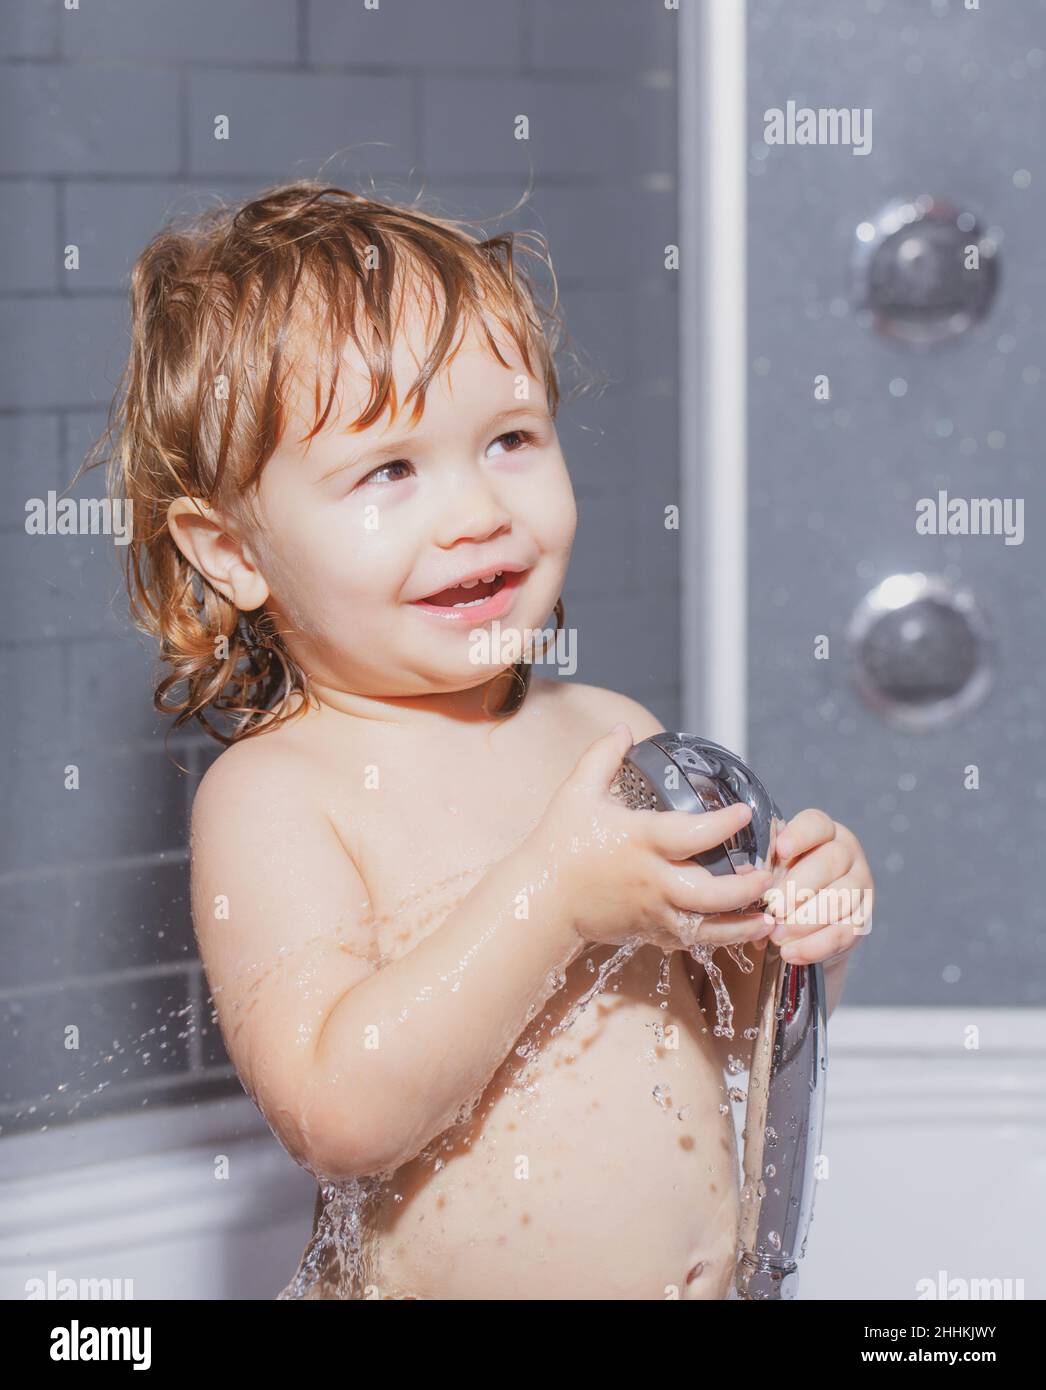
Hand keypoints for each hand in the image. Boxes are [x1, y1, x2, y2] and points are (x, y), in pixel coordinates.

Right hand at [523, 723, 777, 953]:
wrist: (539, 899)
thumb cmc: (559, 844)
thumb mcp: (576, 793)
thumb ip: (601, 757)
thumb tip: (624, 730)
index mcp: (639, 841)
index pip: (690, 833)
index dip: (722, 824)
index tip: (745, 812)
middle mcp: (650, 880)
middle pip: (708, 892)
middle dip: (743, 889)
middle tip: (768, 876)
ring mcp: (651, 911)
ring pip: (705, 926)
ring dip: (740, 925)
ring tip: (769, 918)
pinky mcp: (648, 932)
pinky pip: (689, 941)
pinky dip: (717, 939)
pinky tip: (741, 932)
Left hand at [761, 809, 874, 965]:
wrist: (799, 920)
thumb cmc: (778, 883)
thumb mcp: (768, 869)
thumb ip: (761, 867)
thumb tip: (746, 877)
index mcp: (822, 831)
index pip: (816, 824)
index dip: (800, 835)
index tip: (781, 849)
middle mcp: (847, 853)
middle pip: (831, 862)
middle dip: (799, 887)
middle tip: (774, 908)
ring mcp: (860, 886)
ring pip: (840, 900)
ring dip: (805, 920)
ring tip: (776, 935)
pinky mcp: (862, 920)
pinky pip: (843, 933)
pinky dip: (815, 946)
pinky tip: (791, 953)